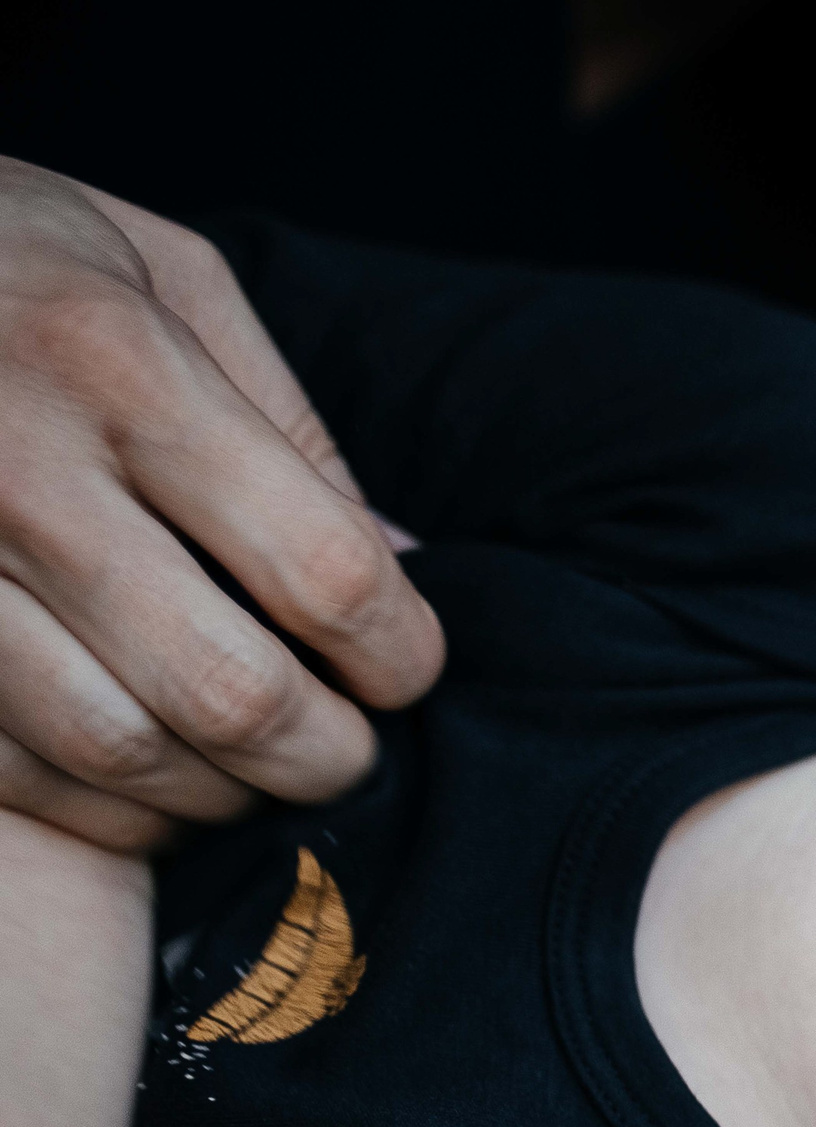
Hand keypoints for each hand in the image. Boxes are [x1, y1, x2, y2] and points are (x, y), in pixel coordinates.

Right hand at [0, 159, 442, 853]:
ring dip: (218, 795)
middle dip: (324, 756)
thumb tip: (405, 568)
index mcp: (116, 365)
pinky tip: (146, 777)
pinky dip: (105, 806)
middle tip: (348, 753)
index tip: (406, 669)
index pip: (323, 570)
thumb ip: (291, 428)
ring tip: (252, 769)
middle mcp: (15, 470)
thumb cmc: (10, 260)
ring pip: (117, 753)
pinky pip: (13, 772)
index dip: (398, 653)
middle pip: (229, 692)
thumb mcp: (166, 279)